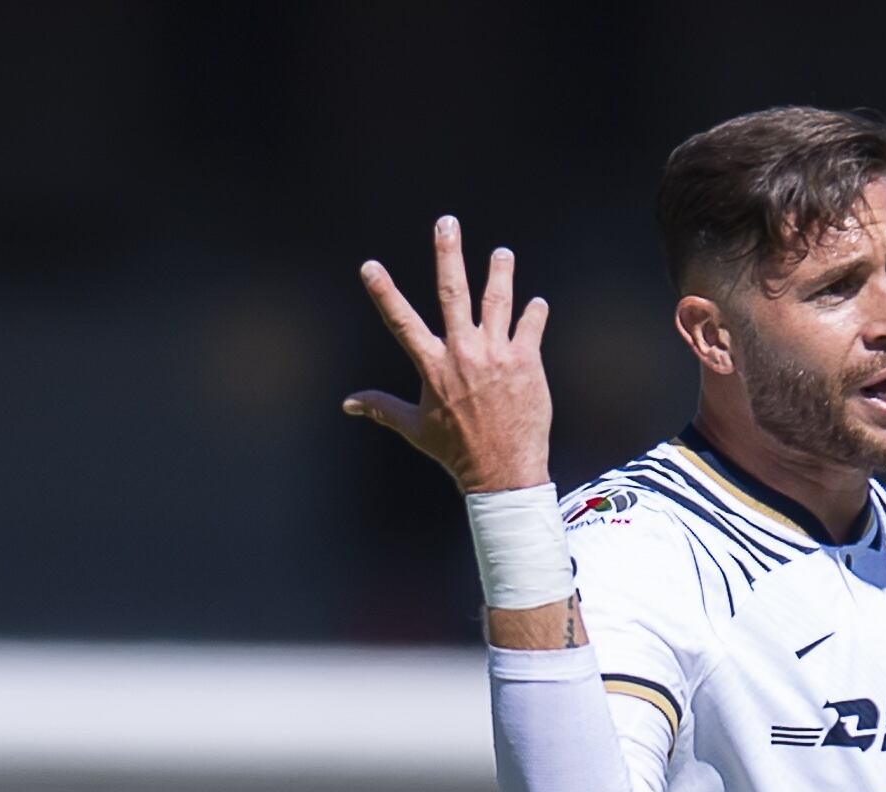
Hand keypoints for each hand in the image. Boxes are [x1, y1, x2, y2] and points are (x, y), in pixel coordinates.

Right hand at [344, 216, 553, 492]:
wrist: (503, 474)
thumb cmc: (458, 452)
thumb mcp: (416, 429)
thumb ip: (382, 407)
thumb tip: (348, 403)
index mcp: (433, 366)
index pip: (401, 321)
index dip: (384, 292)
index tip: (370, 266)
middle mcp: (463, 353)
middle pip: (453, 293)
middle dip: (448, 255)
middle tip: (446, 223)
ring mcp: (497, 355)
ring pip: (498, 301)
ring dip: (500, 273)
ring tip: (502, 254)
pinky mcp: (527, 363)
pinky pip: (531, 327)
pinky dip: (535, 313)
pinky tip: (537, 303)